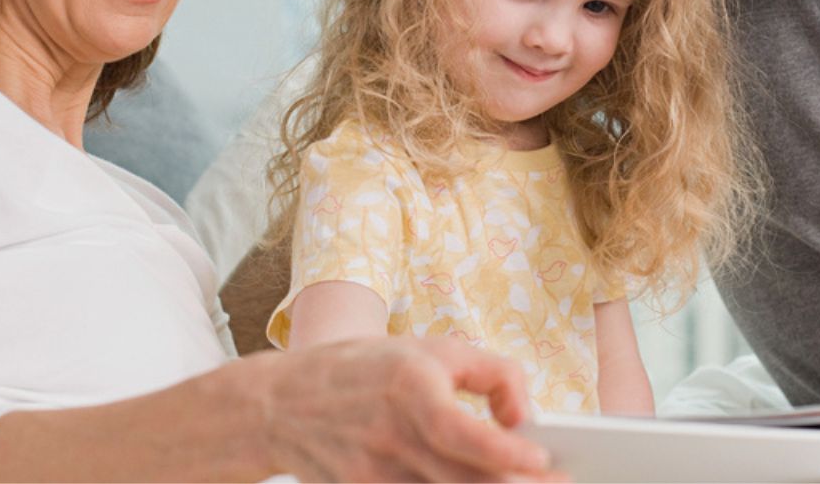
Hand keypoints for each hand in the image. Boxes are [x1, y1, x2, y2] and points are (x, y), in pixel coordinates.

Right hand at [255, 335, 560, 481]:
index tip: (541, 459)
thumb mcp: (432, 348)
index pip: (459, 432)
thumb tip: (526, 417)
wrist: (278, 403)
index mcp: (408, 386)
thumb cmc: (365, 370)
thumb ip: (491, 374)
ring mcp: (370, 473)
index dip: (504, 451)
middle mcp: (388, 434)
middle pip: (459, 480)